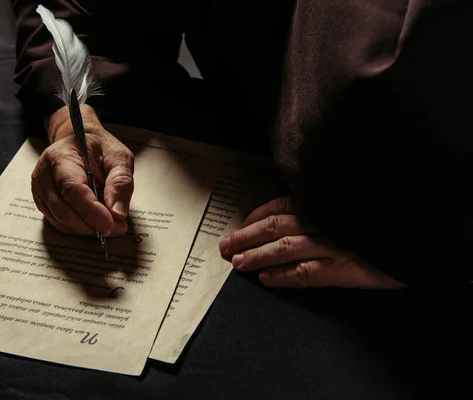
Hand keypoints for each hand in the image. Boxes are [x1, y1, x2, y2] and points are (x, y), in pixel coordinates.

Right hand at [32, 105, 133, 235]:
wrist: (78, 141)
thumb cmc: (98, 148)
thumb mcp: (118, 157)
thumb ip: (121, 182)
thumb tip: (118, 213)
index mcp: (60, 157)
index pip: (73, 190)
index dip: (92, 212)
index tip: (112, 225)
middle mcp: (44, 175)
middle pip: (64, 212)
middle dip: (92, 225)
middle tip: (118, 227)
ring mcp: (40, 190)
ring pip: (61, 222)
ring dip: (87, 229)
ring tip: (109, 222)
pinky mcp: (43, 202)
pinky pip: (59, 223)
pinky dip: (79, 228)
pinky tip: (94, 220)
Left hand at [218, 197, 404, 288]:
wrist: (412, 242)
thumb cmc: (372, 225)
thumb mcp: (343, 209)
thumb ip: (316, 210)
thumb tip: (282, 218)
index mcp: (320, 203)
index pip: (278, 206)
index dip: (254, 217)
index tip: (239, 226)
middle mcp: (322, 220)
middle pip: (274, 227)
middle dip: (245, 237)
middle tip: (225, 247)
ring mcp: (332, 245)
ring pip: (284, 248)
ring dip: (257, 256)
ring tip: (238, 264)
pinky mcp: (343, 269)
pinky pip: (305, 273)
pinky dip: (283, 276)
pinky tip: (266, 280)